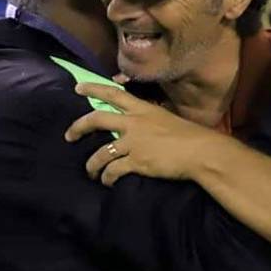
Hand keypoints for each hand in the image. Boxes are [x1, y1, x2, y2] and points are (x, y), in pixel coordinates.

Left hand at [65, 83, 221, 185]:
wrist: (201, 152)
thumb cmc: (190, 136)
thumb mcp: (167, 120)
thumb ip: (150, 122)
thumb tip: (141, 129)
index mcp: (143, 109)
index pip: (113, 93)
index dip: (93, 89)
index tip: (78, 88)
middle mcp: (134, 123)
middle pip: (97, 119)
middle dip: (78, 127)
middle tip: (69, 136)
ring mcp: (133, 142)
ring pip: (101, 153)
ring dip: (92, 165)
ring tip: (91, 173)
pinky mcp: (136, 162)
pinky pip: (113, 171)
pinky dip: (107, 178)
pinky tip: (108, 182)